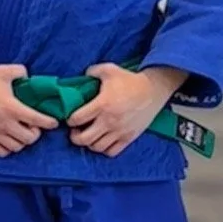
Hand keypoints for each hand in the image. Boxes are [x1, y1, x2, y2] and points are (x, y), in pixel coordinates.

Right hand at [0, 66, 56, 156]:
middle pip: (29, 139)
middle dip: (35, 133)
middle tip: (34, 126)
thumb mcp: (2, 71)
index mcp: (11, 108)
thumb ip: (20, 71)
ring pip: (17, 147)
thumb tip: (29, 77)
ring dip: (22, 141)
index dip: (49, 123)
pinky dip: (9, 148)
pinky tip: (9, 139)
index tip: (53, 122)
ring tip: (21, 133)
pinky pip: (2, 152)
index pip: (37, 120)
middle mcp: (4, 124)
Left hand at [67, 64, 184, 156]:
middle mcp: (109, 121)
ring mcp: (119, 131)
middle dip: (75, 136)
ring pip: (97, 147)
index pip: (77, 119)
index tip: (71, 118)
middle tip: (75, 131)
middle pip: (84, 139)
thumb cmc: (130, 80)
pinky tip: (103, 141)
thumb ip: (92, 71)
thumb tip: (82, 76)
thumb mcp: (109, 69)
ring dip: (89, 143)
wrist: (153, 91)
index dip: (70, 120)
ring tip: (89, 136)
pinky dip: (104, 149)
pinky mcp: (128, 137)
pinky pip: (112, 152)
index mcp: (102, 104)